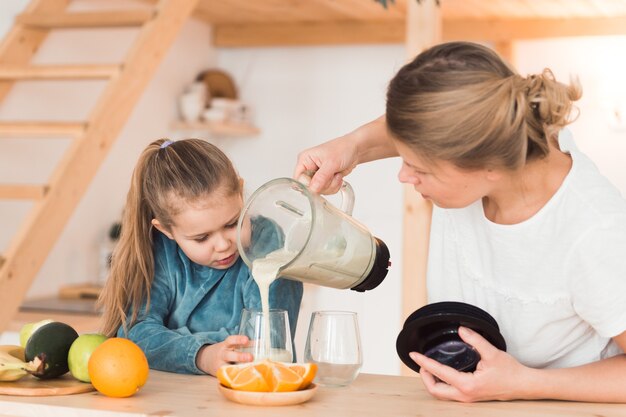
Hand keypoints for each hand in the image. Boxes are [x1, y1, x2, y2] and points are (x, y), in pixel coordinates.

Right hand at [196, 335, 253, 375]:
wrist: (206, 359)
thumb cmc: (225, 350)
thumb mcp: (231, 345)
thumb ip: (244, 344)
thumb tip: (262, 343)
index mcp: (225, 346)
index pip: (231, 341)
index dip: (238, 340)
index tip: (246, 339)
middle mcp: (222, 355)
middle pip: (229, 355)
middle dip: (240, 356)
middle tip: (251, 357)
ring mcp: (220, 366)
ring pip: (227, 368)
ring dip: (238, 370)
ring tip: (249, 371)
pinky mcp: (220, 375)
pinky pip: (228, 376)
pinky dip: (235, 378)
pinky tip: (244, 380)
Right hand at [294, 136, 358, 193]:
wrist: (355, 150)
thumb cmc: (342, 148)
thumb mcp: (331, 162)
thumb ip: (321, 177)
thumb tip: (312, 188)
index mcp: (305, 160)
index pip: (299, 179)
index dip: (309, 185)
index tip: (320, 183)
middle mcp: (308, 168)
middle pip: (309, 187)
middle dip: (324, 184)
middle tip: (332, 175)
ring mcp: (316, 175)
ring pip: (318, 190)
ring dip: (331, 185)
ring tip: (336, 174)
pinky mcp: (324, 180)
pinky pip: (326, 191)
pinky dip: (334, 186)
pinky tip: (337, 177)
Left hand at [409, 326, 532, 401]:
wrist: (524, 385)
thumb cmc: (510, 372)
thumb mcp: (492, 353)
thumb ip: (475, 340)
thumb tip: (461, 329)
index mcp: (467, 385)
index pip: (439, 373)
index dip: (424, 363)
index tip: (414, 355)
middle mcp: (465, 395)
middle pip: (435, 390)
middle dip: (424, 376)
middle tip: (421, 361)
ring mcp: (468, 398)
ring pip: (441, 394)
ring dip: (432, 381)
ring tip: (428, 366)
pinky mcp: (471, 396)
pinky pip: (449, 393)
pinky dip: (441, 383)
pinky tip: (441, 372)